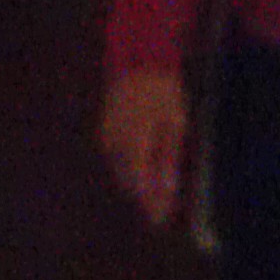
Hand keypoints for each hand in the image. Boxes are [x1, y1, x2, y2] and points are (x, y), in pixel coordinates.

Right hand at [98, 66, 190, 230]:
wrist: (137, 58)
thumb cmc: (162, 91)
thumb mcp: (174, 125)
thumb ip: (168, 160)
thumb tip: (165, 190)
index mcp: (131, 145)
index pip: (139, 186)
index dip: (150, 205)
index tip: (160, 221)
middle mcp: (113, 146)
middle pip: (128, 181)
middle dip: (144, 195)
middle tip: (163, 208)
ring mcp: (106, 137)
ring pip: (121, 170)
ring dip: (138, 181)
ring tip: (157, 189)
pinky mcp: (105, 130)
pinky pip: (117, 157)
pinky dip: (131, 166)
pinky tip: (145, 165)